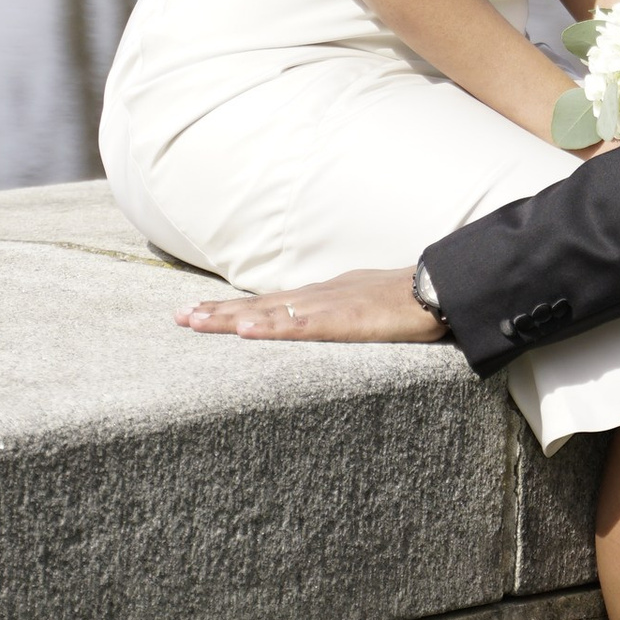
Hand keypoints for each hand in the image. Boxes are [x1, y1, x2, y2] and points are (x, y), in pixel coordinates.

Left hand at [174, 270, 439, 343]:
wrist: (440, 288)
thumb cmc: (411, 299)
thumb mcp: (368, 304)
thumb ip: (344, 312)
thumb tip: (326, 322)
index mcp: (323, 295)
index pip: (271, 302)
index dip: (235, 308)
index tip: (202, 311)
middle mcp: (317, 297)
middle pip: (259, 305)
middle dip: (218, 312)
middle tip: (180, 317)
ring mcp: (327, 307)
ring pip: (269, 313)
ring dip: (229, 318)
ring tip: (195, 322)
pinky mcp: (342, 322)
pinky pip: (299, 327)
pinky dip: (269, 328)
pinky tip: (245, 331)